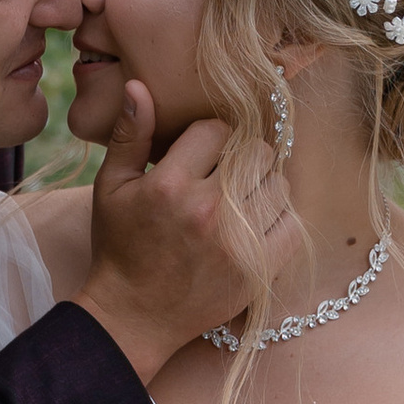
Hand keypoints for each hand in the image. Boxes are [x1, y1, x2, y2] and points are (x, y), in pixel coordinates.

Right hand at [75, 85, 290, 379]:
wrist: (133, 317)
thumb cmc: (120, 248)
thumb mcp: (111, 188)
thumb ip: (130, 135)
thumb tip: (140, 86)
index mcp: (170, 185)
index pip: (217, 131)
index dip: (211, 139)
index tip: (202, 157)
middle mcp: (206, 210)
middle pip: (256, 153)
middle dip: (243, 158)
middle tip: (225, 176)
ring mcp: (236, 242)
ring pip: (278, 186)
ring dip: (264, 188)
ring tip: (240, 201)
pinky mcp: (257, 270)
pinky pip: (292, 225)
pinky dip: (280, 220)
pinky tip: (256, 224)